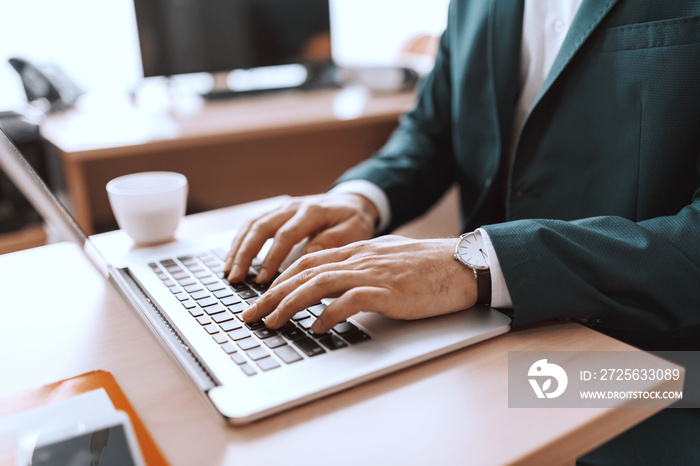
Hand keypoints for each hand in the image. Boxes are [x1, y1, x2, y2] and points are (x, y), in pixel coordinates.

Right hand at [223, 192, 378, 283]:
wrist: (354, 202)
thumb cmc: (354, 220)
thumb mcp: (354, 231)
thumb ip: (332, 242)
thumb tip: (308, 256)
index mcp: (313, 211)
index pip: (286, 234)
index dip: (272, 257)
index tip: (263, 279)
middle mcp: (293, 206)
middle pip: (261, 226)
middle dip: (245, 254)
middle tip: (235, 278)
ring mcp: (283, 207)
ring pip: (253, 224)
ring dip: (238, 248)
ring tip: (229, 272)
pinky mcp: (278, 212)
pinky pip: (253, 223)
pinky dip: (241, 241)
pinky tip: (234, 259)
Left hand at [241, 235, 478, 332]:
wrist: (464, 264)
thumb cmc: (429, 267)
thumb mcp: (388, 261)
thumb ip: (363, 270)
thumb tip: (340, 290)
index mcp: (357, 251)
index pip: (307, 261)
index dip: (280, 280)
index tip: (261, 297)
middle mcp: (358, 258)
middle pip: (303, 272)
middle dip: (271, 294)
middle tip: (250, 315)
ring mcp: (372, 273)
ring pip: (317, 284)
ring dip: (289, 304)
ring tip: (271, 322)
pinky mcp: (387, 291)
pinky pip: (349, 301)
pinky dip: (328, 315)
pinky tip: (316, 328)